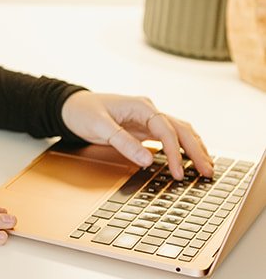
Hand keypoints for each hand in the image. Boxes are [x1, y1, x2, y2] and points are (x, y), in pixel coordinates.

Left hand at [59, 90, 213, 181]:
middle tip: (207, 172)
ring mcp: (148, 120)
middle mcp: (149, 111)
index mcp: (141, 106)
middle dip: (196, 151)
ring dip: (194, 149)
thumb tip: (148, 160)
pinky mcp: (145, 129)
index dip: (174, 152)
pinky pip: (170, 138)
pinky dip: (182, 149)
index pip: (167, 130)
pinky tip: (189, 161)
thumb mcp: (100, 127)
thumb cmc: (83, 112)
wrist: (71, 107)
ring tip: (205, 168)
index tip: (177, 172)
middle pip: (182, 129)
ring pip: (180, 133)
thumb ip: (124, 143)